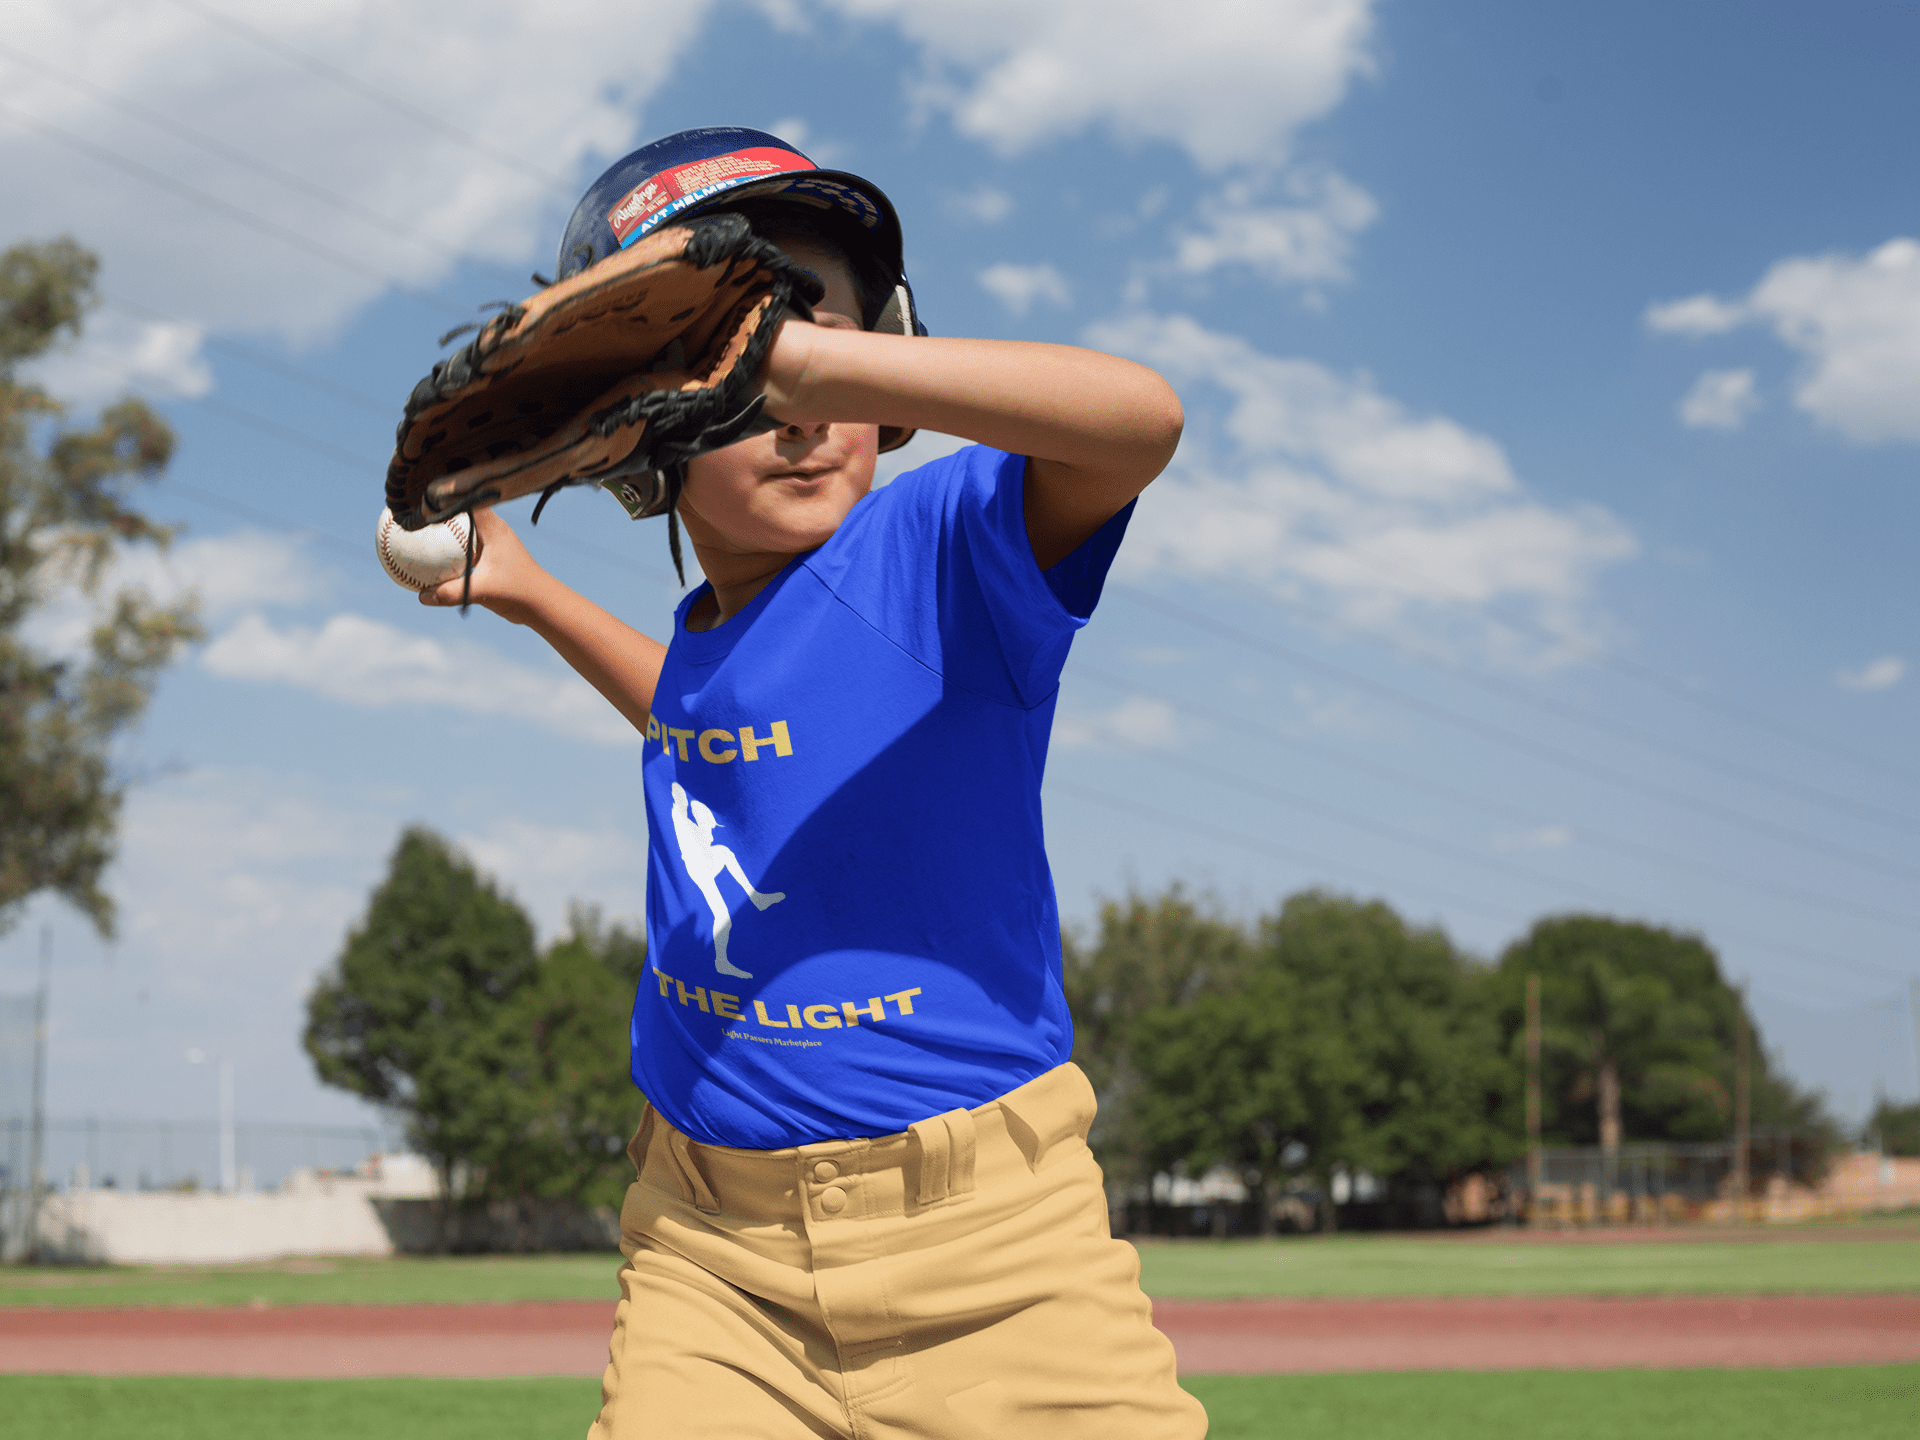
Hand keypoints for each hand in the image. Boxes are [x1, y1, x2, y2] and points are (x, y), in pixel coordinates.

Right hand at [419, 507, 550, 623]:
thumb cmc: (518, 591)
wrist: (541, 605)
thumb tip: (422, 596)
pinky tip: (426, 563)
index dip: (442, 497)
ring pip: (460, 530)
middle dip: (436, 512)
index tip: (417, 503)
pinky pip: (461, 550)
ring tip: (412, 534)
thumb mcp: (483, 590)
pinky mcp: (488, 557)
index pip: (464, 500)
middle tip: (408, 517)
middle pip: (458, 512)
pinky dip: (446, 552)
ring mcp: (489, 543)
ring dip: (441, 531)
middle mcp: (491, 529)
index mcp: (492, 526)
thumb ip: (452, 593)